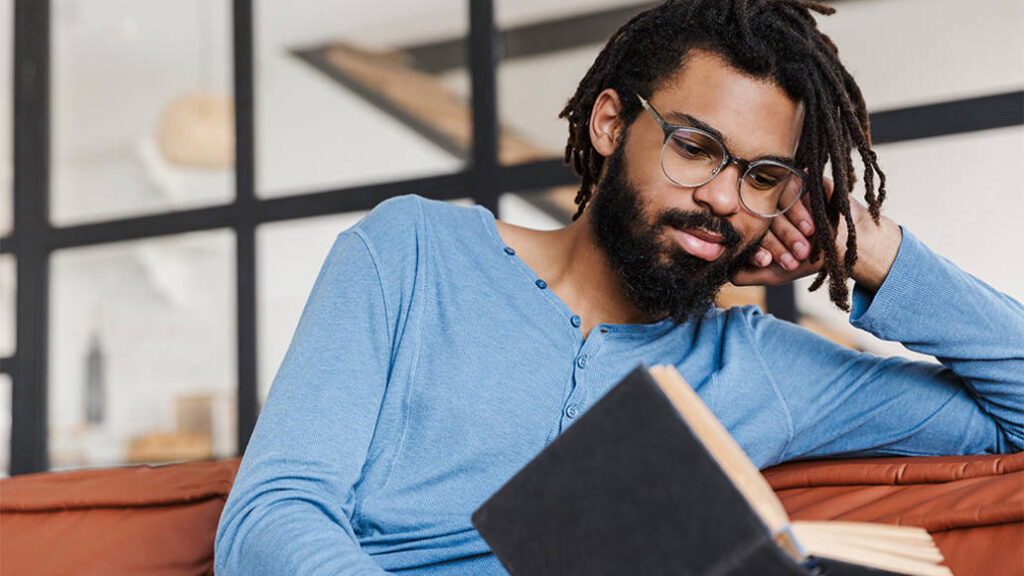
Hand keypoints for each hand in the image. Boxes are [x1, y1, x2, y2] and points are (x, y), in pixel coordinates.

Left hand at [731, 177, 901, 292]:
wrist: (851, 244)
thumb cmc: (812, 258)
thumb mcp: (777, 273)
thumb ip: (750, 275)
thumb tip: (725, 274)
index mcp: (758, 222)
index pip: (750, 231)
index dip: (758, 248)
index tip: (767, 262)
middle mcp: (768, 204)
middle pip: (764, 218)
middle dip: (779, 241)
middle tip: (795, 257)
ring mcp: (786, 190)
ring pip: (780, 203)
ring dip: (793, 227)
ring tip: (806, 245)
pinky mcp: (805, 178)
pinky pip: (799, 188)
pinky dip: (805, 209)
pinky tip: (813, 225)